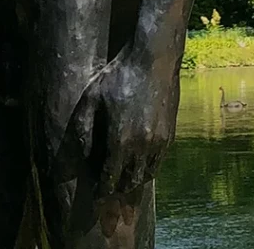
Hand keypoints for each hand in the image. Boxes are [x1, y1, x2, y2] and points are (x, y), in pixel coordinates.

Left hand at [70, 46, 178, 195]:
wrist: (154, 58)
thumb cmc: (120, 75)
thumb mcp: (93, 97)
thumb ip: (85, 128)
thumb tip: (83, 154)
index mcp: (120, 140)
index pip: (110, 179)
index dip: (102, 190)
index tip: (97, 194)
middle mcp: (142, 145)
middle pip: (130, 181)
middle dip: (118, 187)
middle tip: (110, 186)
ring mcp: (159, 140)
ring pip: (148, 173)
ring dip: (135, 178)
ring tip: (125, 175)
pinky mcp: (171, 132)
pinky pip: (159, 159)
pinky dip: (149, 164)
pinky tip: (140, 157)